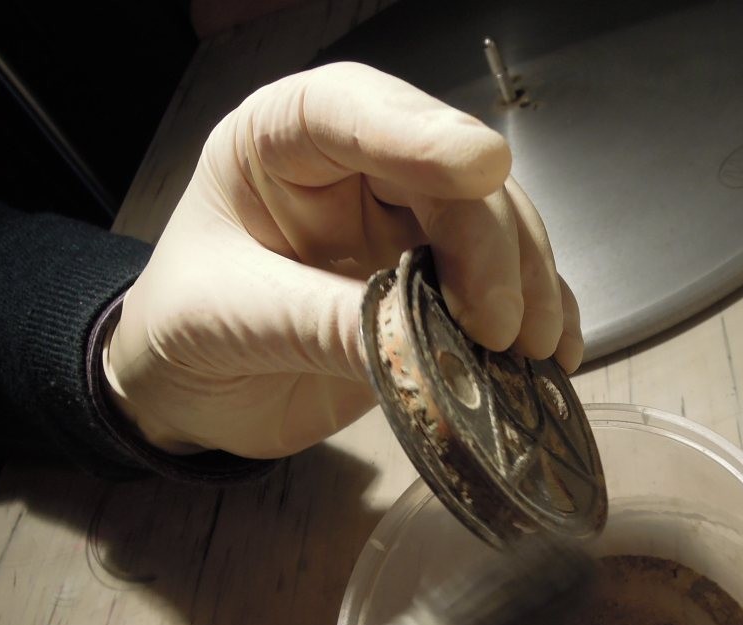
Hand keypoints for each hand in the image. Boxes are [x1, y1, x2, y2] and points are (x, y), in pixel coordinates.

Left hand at [105, 62, 582, 457]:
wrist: (194, 394)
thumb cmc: (186, 333)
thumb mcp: (232, 322)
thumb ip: (319, 324)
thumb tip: (417, 352)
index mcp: (280, 144)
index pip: (350, 111)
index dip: (419, 133)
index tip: (483, 169)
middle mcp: (356, 171)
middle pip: (448, 176)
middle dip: (490, 245)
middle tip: (501, 324)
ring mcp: (407, 226)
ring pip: (496, 224)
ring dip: (528, 282)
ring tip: (533, 348)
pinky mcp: (442, 284)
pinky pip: (506, 283)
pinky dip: (538, 315)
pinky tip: (556, 354)